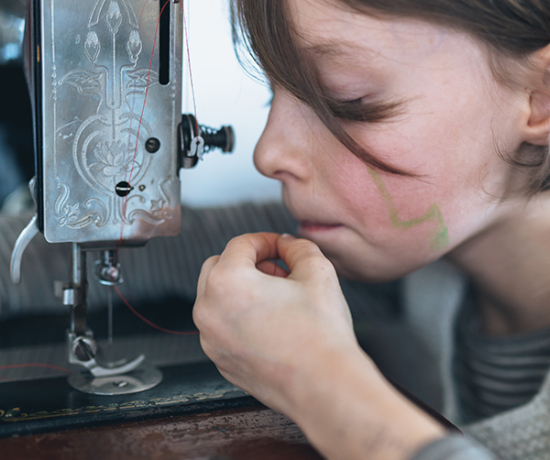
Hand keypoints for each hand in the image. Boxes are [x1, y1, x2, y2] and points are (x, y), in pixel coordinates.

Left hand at [193, 232, 444, 459]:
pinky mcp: (221, 361)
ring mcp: (211, 340)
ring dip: (242, 290)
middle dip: (248, 263)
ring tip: (278, 299)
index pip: (240, 244)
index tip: (285, 248)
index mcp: (225, 281)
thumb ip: (297, 247)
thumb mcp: (317, 271)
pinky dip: (240, 318)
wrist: (324, 386)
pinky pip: (223, 327)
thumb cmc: (320, 330)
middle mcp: (208, 310)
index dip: (267, 240)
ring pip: (217, 299)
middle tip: (279, 272)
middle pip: (219, 267)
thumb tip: (286, 244)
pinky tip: (272, 325)